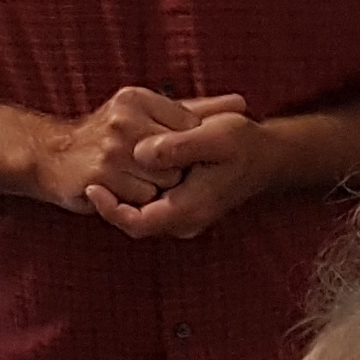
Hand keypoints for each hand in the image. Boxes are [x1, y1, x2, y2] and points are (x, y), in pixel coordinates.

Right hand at [37, 87, 238, 212]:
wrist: (49, 155)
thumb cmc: (106, 136)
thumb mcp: (146, 113)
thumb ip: (197, 110)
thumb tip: (243, 103)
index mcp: (137, 98)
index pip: (189, 129)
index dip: (187, 150)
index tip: (173, 156)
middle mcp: (124, 119)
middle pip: (180, 158)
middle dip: (173, 171)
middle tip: (150, 170)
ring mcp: (110, 148)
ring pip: (164, 181)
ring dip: (155, 188)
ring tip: (134, 179)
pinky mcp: (99, 176)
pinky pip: (142, 198)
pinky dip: (137, 200)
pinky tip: (120, 189)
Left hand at [93, 104, 286, 239]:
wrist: (268, 155)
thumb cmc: (244, 143)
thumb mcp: (216, 136)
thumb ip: (179, 146)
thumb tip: (141, 153)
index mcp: (191, 208)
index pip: (136, 223)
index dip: (109, 209)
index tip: (92, 185)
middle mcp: (185, 220)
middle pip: (133, 220)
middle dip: (111, 198)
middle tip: (91, 172)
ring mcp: (184, 216)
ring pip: (139, 212)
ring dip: (121, 193)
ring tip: (103, 167)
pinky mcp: (182, 206)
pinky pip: (149, 205)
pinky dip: (135, 188)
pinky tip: (126, 165)